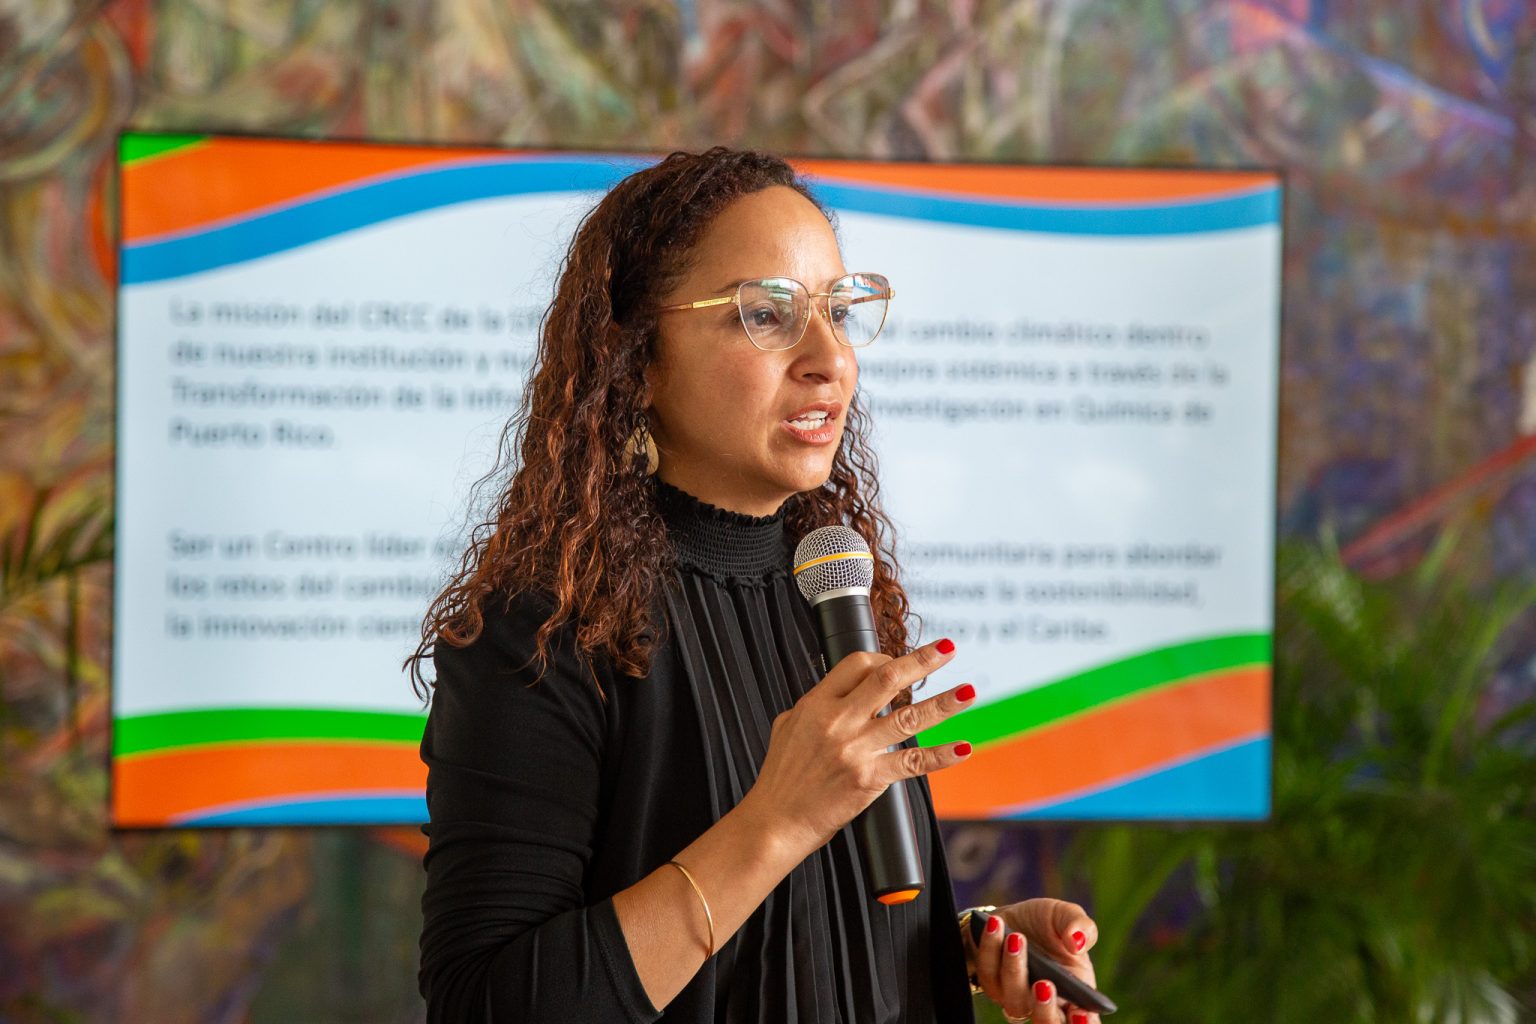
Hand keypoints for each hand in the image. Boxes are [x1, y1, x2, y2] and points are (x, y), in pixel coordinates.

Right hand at [739, 638, 974, 854]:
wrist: (777, 820)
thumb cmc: (782, 777)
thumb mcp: (788, 726)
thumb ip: (815, 706)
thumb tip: (838, 693)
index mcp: (817, 704)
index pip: (857, 664)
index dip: (883, 656)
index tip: (899, 660)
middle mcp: (838, 722)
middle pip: (888, 679)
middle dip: (923, 661)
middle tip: (947, 649)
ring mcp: (856, 750)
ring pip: (909, 717)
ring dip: (944, 703)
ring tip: (968, 691)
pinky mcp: (870, 779)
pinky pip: (913, 764)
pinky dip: (941, 756)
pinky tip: (961, 748)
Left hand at [966, 899, 1100, 1023]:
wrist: (1012, 916)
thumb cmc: (1047, 923)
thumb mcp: (1067, 916)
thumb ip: (1081, 927)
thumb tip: (1077, 942)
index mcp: (1075, 994)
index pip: (1083, 1021)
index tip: (1079, 1011)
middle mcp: (1047, 1003)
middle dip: (1045, 1010)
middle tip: (1044, 984)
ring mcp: (1016, 998)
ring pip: (1014, 1002)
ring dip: (1015, 970)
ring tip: (1016, 938)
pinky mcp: (992, 983)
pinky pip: (988, 975)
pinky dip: (990, 949)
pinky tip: (996, 926)